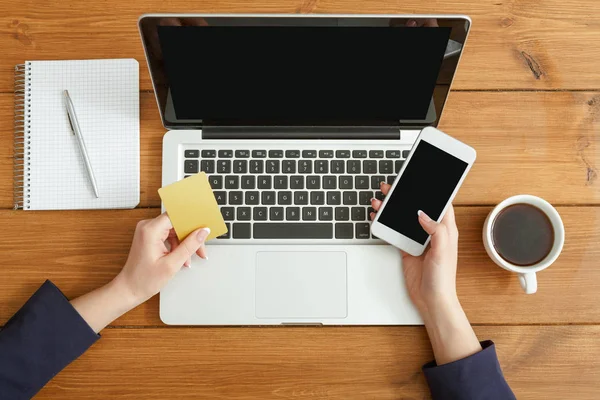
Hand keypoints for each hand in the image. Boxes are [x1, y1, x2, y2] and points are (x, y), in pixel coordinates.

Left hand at [115, 214, 209, 306]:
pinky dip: (177, 245)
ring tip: (188, 259)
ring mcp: (148, 231)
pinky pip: (169, 235)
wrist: (129, 289)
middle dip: (190, 236)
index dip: (192, 221)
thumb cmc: (143, 280)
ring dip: (185, 243)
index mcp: (150, 230)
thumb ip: (189, 245)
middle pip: (177, 223)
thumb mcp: (172, 264)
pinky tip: (181, 258)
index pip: (177, 216)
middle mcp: (147, 227)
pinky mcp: (150, 237)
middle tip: (200, 250)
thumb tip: (203, 232)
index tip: (203, 228)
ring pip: (175, 230)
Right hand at [370, 183, 480, 364]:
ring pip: (403, 217)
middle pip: (417, 207)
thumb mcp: (443, 251)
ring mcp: (418, 239)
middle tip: (393, 186)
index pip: (440, 203)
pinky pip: (395, 231)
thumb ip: (436, 230)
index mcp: (445, 229)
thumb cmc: (443, 279)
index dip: (433, 190)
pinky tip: (378, 216)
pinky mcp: (406, 248)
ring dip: (392, 208)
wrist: (431, 300)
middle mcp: (432, 232)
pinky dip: (386, 223)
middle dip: (405, 195)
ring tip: (380, 199)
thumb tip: (423, 214)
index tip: (422, 179)